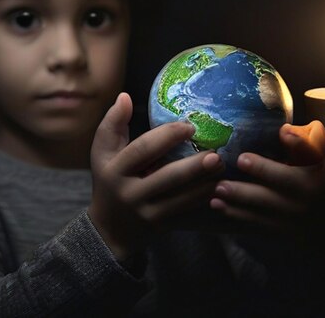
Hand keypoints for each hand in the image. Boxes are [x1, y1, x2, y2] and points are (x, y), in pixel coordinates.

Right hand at [88, 93, 223, 259]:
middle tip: (215, 154)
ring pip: (181, 199)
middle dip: (194, 166)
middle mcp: (129, 193)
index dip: (167, 136)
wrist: (109, 229)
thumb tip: (124, 96)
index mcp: (114, 170)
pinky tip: (218, 188)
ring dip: (205, 183)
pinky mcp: (160, 226)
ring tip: (222, 167)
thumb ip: (113, 123)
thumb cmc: (109, 180)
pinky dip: (203, 200)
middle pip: (167, 177)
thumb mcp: (102, 152)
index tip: (190, 127)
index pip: (143, 149)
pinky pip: (186, 213)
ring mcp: (146, 213)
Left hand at [209, 121, 324, 232]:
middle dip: (242, 192)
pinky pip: (258, 226)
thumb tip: (284, 131)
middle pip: (268, 198)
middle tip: (219, 184)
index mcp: (313, 183)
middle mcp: (302, 205)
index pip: (286, 175)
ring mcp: (292, 222)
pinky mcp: (282, 233)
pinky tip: (221, 209)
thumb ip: (312, 142)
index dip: (263, 168)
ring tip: (214, 197)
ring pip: (260, 214)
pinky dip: (239, 218)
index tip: (241, 158)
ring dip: (235, 207)